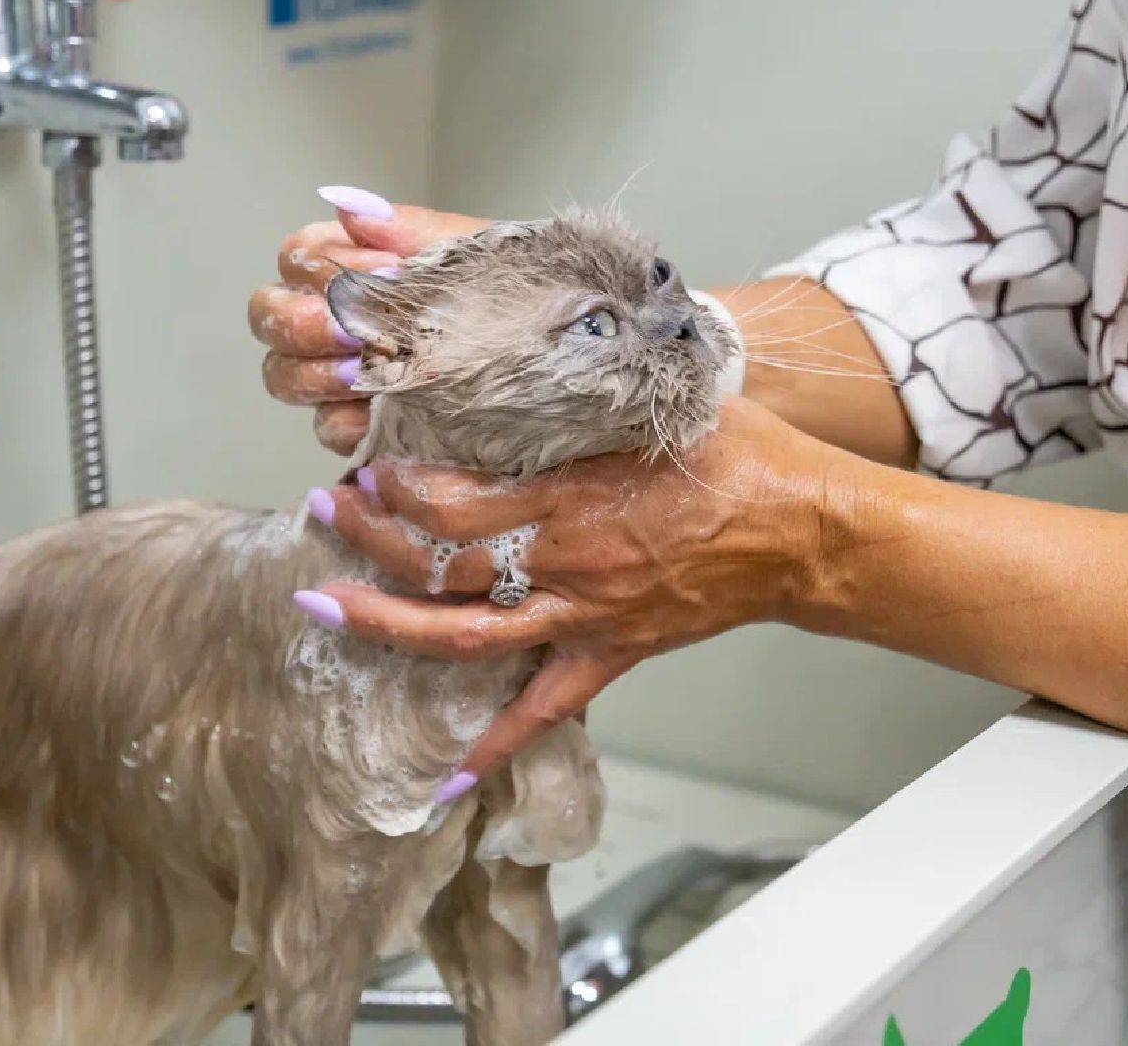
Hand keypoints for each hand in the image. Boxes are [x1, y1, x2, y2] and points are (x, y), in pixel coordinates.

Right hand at [247, 188, 488, 454]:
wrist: (554, 344)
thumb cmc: (504, 290)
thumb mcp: (465, 251)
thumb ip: (407, 230)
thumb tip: (348, 207)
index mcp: (345, 264)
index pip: (294, 258)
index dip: (321, 268)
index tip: (383, 275)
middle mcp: (327, 318)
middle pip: (268, 317)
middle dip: (304, 324)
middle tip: (354, 332)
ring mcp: (336, 375)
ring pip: (284, 376)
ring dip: (319, 375)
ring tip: (366, 373)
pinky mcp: (360, 425)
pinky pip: (329, 428)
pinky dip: (349, 422)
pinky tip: (382, 412)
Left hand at [294, 398, 853, 791]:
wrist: (804, 532)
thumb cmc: (738, 454)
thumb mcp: (659, 393)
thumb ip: (585, 383)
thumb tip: (522, 347)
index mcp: (574, 496)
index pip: (456, 500)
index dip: (399, 487)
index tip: (370, 465)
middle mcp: (566, 563)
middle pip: (441, 565)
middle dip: (369, 540)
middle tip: (323, 510)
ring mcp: (584, 618)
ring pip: (465, 637)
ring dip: (388, 624)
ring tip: (324, 605)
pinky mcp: (610, 653)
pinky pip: (542, 710)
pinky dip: (491, 747)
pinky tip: (442, 781)